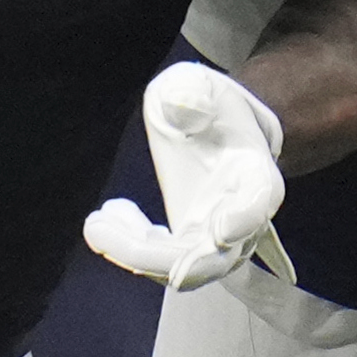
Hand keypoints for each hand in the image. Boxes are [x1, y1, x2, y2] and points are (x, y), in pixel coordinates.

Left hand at [85, 62, 296, 290]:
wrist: (215, 125)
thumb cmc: (210, 104)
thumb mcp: (196, 85)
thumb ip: (190, 94)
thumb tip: (181, 107)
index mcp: (256, 176)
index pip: (258, 204)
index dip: (244, 220)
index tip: (220, 230)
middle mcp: (242, 220)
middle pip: (213, 260)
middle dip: (155, 254)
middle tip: (101, 224)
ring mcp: (216, 241)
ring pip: (181, 271)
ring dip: (131, 252)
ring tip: (98, 220)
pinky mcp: (188, 246)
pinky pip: (160, 263)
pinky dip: (128, 248)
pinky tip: (109, 216)